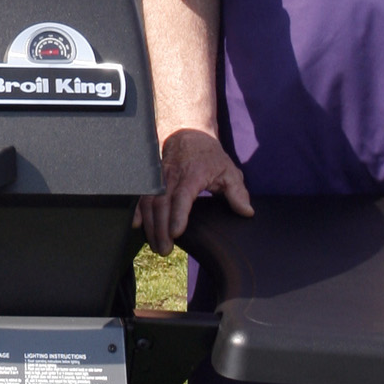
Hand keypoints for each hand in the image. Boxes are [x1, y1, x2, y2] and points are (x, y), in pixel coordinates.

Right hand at [138, 126, 251, 254]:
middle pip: (161, 204)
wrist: (187, 133)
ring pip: (149, 202)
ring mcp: (159, 178)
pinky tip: (137, 226)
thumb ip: (238, 192)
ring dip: (150, 225)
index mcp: (192, 175)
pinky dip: (137, 211)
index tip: (176, 233)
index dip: (178, 215)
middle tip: (165, 250)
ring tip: (156, 246)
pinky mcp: (151, 180)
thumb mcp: (228, 170)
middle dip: (161, 229)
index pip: (182, 196)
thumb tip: (247, 212)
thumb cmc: (209, 156)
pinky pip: (141, 196)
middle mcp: (172, 177)